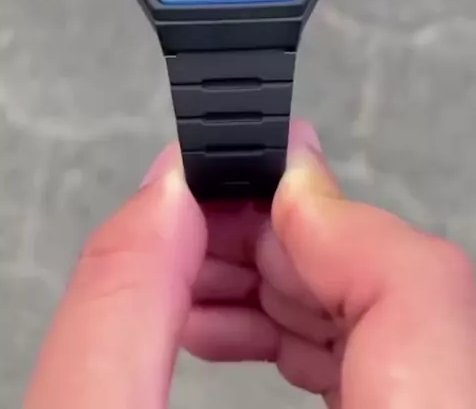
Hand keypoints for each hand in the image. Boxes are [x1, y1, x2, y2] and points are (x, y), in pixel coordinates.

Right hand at [25, 121, 475, 408]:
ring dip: (292, 288)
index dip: (322, 208)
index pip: (419, 286)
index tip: (245, 174)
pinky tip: (248, 326)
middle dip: (287, 242)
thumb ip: (122, 315)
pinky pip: (391, 367)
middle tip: (204, 226)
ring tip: (205, 284)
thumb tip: (167, 189)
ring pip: (398, 326)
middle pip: (403, 295)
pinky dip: (311, 334)